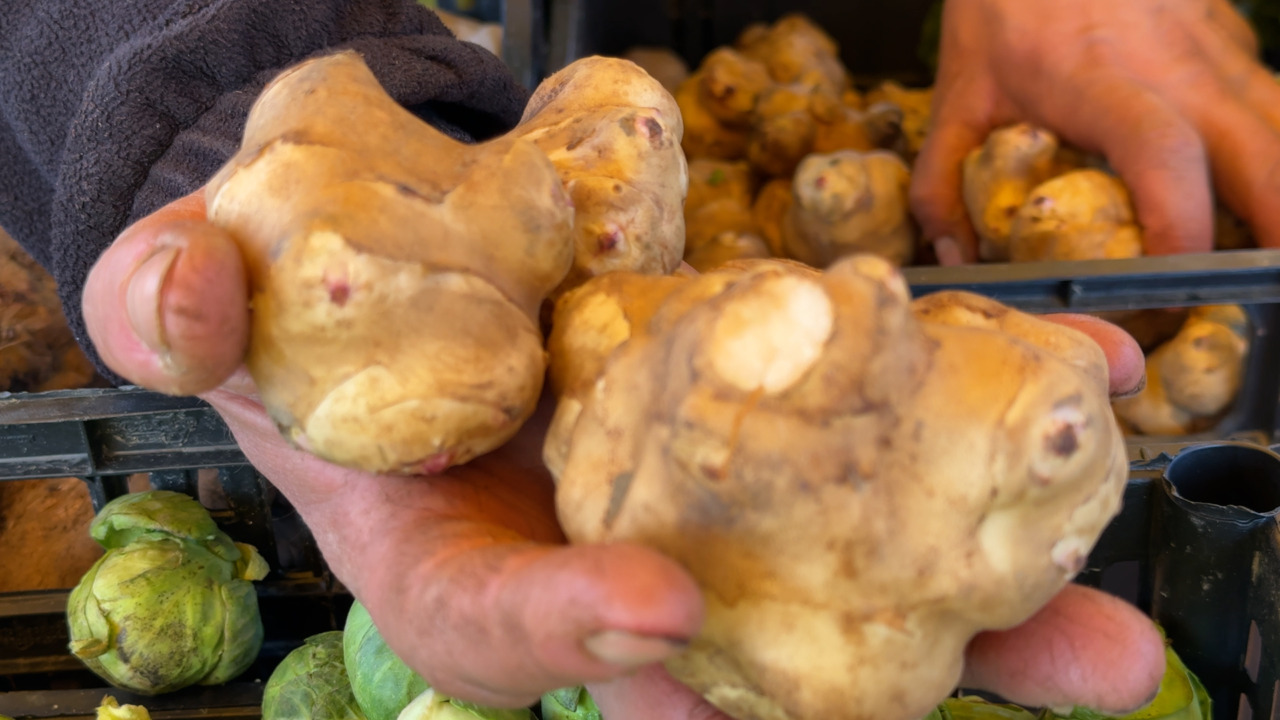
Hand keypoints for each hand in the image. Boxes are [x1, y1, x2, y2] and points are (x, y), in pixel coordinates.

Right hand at [84, 191, 1161, 717]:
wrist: (386, 258)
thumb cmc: (293, 305)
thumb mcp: (203, 292)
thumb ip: (172, 303)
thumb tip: (177, 288)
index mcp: (448, 562)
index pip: (508, 628)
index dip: (575, 633)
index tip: (660, 613)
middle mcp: (589, 558)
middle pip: (725, 656)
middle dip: (861, 691)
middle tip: (1031, 684)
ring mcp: (685, 502)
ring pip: (829, 581)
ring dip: (973, 600)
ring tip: (1103, 633)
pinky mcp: (749, 426)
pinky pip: (858, 448)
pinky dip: (961, 428)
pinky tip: (1071, 387)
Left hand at [911, 0, 1279, 263]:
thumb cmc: (1004, 11)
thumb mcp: (956, 97)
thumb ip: (941, 185)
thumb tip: (955, 257)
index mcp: (1101, 83)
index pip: (1162, 155)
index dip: (1180, 225)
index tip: (1172, 286)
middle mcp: (1179, 69)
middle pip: (1264, 158)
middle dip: (1275, 232)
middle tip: (1258, 292)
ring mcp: (1219, 52)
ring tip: (1263, 259)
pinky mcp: (1236, 43)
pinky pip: (1273, 111)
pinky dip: (1273, 161)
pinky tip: (1249, 202)